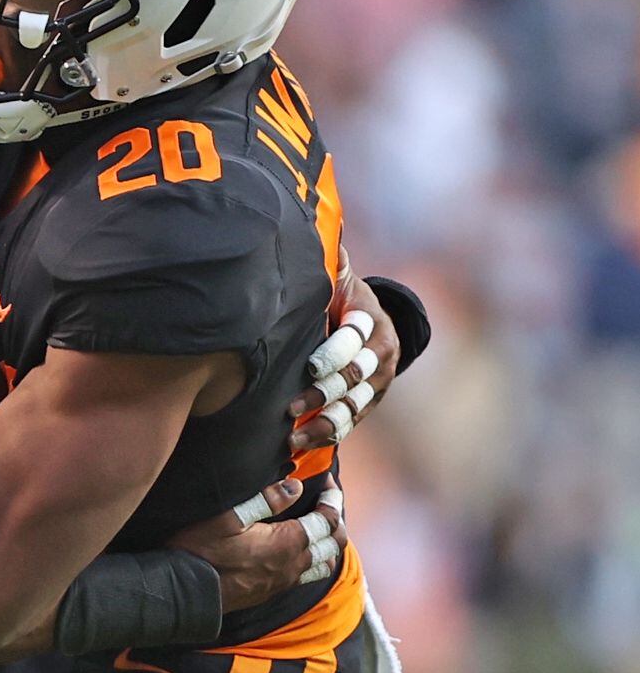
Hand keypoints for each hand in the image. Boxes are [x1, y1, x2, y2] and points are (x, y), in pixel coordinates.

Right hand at [169, 475, 344, 611]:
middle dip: (337, 521)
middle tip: (327, 504)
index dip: (332, 498)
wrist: (183, 593)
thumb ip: (266, 500)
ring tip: (318, 530)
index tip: (327, 483)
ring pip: (325, 563)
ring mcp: (284, 581)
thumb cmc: (200, 552)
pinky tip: (300, 553)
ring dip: (328, 545)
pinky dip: (315, 561)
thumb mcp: (228, 517)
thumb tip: (295, 486)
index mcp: (288, 542)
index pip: (327, 519)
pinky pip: (307, 577)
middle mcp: (293, 564)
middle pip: (335, 543)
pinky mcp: (272, 592)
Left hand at [289, 252, 400, 453]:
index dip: (335, 352)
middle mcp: (381, 351)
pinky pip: (352, 422)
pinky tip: (301, 444)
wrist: (367, 325)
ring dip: (323, 422)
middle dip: (323, 392)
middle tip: (291, 405)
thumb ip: (331, 263)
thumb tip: (327, 228)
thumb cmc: (341, 299)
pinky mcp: (369, 402)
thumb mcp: (338, 279)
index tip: (308, 366)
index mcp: (371, 318)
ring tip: (292, 435)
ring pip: (354, 405)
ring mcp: (377, 380)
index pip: (357, 336)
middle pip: (356, 376)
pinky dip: (327, 435)